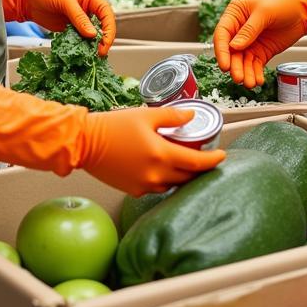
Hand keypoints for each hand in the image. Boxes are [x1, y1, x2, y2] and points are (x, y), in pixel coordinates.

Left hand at [2, 0, 115, 55]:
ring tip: (92, 55)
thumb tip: (93, 35)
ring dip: (93, 44)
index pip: (106, 12)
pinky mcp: (70, 27)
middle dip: (103, 38)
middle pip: (102, 24)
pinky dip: (82, 45)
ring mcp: (79, 18)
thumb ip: (79, 18)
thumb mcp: (65, 1)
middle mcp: (88, 7)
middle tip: (100, 52)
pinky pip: (80, 37)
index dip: (109, 28)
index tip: (106, 42)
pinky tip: (82, 52)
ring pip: (92, 33)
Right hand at [78, 105, 225, 195]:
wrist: (85, 143)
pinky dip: (165, 179)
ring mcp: (144, 185)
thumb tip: (191, 116)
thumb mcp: (146, 115)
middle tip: (205, 157)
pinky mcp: (133, 190)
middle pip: (188, 177)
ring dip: (183, 175)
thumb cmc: (113, 126)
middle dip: (200, 168)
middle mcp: (155, 175)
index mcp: (161, 155)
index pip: (197, 162)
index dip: (212, 160)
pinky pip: (157, 187)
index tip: (221, 155)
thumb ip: (172, 116)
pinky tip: (163, 168)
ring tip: (186, 162)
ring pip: (173, 184)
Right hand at [213, 0, 306, 87]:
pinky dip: (255, 73)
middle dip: (234, 65)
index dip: (222, 50)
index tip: (225, 64)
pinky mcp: (261, 51)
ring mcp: (250, 42)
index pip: (222, 33)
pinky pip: (255, 65)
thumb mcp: (265, 12)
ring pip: (242, 60)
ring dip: (245, 72)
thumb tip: (233, 46)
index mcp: (236, 13)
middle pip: (231, 51)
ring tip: (249, 82)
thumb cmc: (284, 2)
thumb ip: (249, 30)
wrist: (305, 10)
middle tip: (238, 77)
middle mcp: (239, 29)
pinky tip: (257, 79)